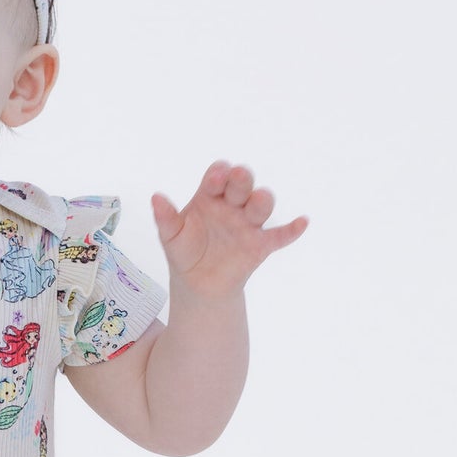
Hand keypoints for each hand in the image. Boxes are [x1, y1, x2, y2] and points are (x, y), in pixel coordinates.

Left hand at [149, 161, 307, 299]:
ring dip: (262, 201)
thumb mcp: (170, 236)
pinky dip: (292, 230)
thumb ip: (165, 218)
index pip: (217, 176)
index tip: (216, 177)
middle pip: (242, 185)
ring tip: (259, 200)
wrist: (198, 283)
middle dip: (241, 180)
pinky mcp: (261, 245)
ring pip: (260, 206)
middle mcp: (232, 205)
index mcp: (210, 196)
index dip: (219, 174)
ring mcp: (248, 224)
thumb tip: (155, 197)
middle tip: (237, 177)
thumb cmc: (185, 251)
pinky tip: (301, 222)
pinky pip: (279, 236)